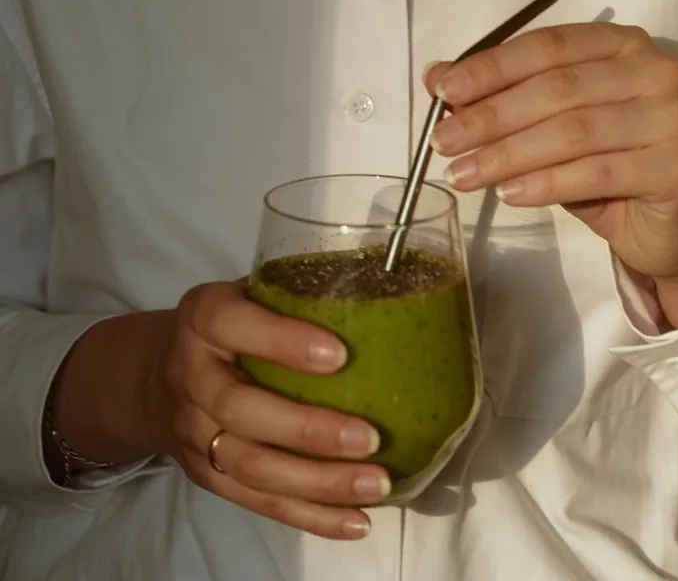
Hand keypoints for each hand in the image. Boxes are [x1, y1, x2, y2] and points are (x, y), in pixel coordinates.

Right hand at [148, 281, 386, 539]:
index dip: (282, 340)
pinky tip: (356, 520)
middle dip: (308, 430)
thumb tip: (384, 299)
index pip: (230, 324)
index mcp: (202, 317)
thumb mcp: (251, 292)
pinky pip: (257, 501)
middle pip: (241, 410)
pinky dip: (309, 516)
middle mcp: (190, 375)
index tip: (339, 355)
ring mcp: (194, 432)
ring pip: (251, 466)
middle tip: (371, 438)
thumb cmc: (233, 324)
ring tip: (375, 483)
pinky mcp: (206, 474)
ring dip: (317, 483)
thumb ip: (296, 294)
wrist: (158, 374)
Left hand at [424, 23, 677, 296]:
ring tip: (463, 174)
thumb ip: (496, 95)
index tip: (444, 92)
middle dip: (491, 116)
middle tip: (443, 142)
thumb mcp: (543, 124)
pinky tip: (509, 194)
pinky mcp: (675, 168)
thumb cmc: (598, 161)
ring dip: (508, 154)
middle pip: (558, 88)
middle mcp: (653, 70)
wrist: (660, 222)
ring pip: (573, 132)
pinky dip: (545, 184)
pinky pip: (597, 173)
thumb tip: (435, 77)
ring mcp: (671, 117)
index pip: (548, 46)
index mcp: (619, 44)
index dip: (493, 68)